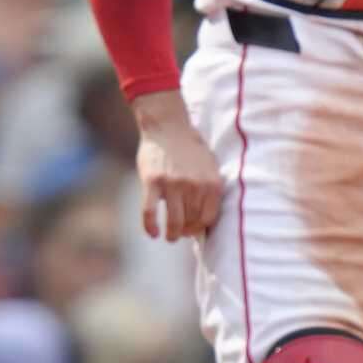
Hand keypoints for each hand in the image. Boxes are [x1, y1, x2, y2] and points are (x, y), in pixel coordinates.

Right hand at [133, 91, 221, 240]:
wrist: (167, 125)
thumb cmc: (189, 147)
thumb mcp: (209, 166)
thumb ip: (210, 189)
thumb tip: (206, 220)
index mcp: (211, 183)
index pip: (208, 218)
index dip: (200, 228)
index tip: (193, 229)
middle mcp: (194, 186)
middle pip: (191, 221)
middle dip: (186, 231)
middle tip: (180, 233)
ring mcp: (173, 184)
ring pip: (174, 221)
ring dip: (172, 234)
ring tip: (170, 237)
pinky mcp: (152, 182)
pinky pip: (150, 211)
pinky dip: (150, 226)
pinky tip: (153, 233)